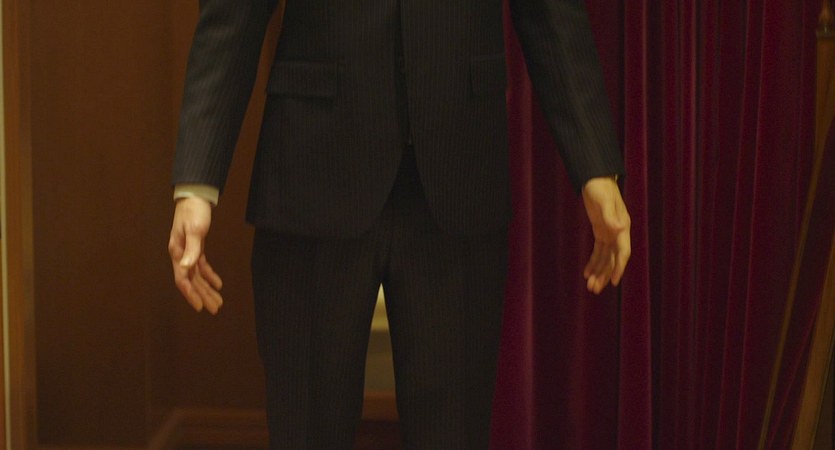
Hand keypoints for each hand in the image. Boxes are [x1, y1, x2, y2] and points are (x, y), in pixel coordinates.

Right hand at [168, 197, 223, 313]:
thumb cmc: (193, 211)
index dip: (191, 294)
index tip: (201, 307)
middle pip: (191, 281)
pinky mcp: (196, 247)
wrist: (195, 196)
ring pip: (197, 275)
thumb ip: (191, 249)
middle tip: (215, 309)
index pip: (182, 278)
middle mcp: (180, 254)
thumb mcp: (194, 230)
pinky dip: (209, 275)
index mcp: (177, 252)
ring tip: (218, 301)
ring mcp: (188, 251)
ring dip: (207, 288)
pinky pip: (201, 266)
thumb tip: (186, 267)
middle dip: (202, 295)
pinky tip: (218, 284)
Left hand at [581, 176, 630, 293]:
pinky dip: (593, 262)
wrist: (596, 178)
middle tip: (594, 289)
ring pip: (605, 258)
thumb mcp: (604, 201)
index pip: (623, 252)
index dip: (619, 267)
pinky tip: (587, 273)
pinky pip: (598, 251)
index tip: (613, 281)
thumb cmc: (601, 188)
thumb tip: (620, 229)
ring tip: (590, 287)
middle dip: (604, 274)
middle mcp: (618, 232)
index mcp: (623, 226)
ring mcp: (610, 232)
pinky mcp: (601, 231)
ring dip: (598, 272)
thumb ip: (611, 216)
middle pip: (613, 259)